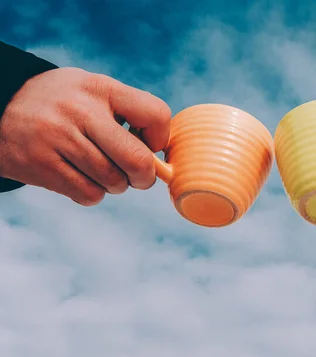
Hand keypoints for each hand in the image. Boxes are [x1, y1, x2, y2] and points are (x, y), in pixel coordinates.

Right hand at [0, 67, 170, 204]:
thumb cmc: (63, 105)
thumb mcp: (93, 92)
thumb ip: (129, 115)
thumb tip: (161, 161)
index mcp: (101, 88)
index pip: (156, 115)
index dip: (160, 138)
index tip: (147, 144)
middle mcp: (80, 111)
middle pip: (137, 160)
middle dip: (145, 177)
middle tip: (138, 177)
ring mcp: (58, 138)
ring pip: (113, 182)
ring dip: (116, 186)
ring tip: (103, 173)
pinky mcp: (41, 165)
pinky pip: (88, 194)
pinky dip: (93, 194)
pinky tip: (83, 179)